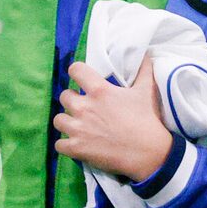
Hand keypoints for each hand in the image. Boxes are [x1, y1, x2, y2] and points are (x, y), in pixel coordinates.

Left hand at [56, 56, 174, 182]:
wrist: (148, 153)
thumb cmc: (147, 120)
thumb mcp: (147, 91)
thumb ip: (143, 71)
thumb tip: (146, 54)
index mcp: (100, 91)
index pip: (76, 70)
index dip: (77, 72)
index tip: (81, 77)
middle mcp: (84, 108)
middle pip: (64, 96)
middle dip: (72, 99)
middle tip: (84, 106)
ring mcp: (78, 129)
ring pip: (58, 120)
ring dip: (66, 121)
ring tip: (77, 125)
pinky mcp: (76, 148)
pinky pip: (58, 144)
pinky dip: (66, 144)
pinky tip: (76, 144)